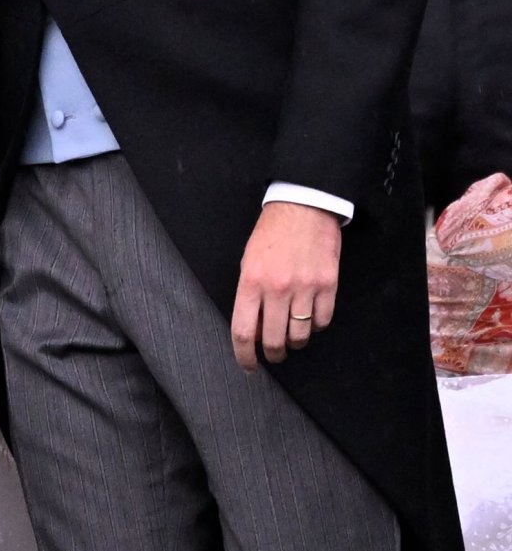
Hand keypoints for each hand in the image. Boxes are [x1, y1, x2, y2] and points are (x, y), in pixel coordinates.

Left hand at [231, 201, 340, 370]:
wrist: (302, 206)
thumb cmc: (272, 233)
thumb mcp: (249, 260)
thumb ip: (250, 295)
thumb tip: (253, 329)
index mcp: (251, 280)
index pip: (244, 331)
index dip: (244, 355)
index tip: (248, 365)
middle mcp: (277, 287)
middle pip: (274, 340)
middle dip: (272, 354)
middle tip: (273, 354)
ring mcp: (305, 287)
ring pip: (300, 335)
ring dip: (294, 341)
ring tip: (291, 333)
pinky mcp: (328, 285)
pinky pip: (322, 321)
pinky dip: (315, 325)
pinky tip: (309, 316)